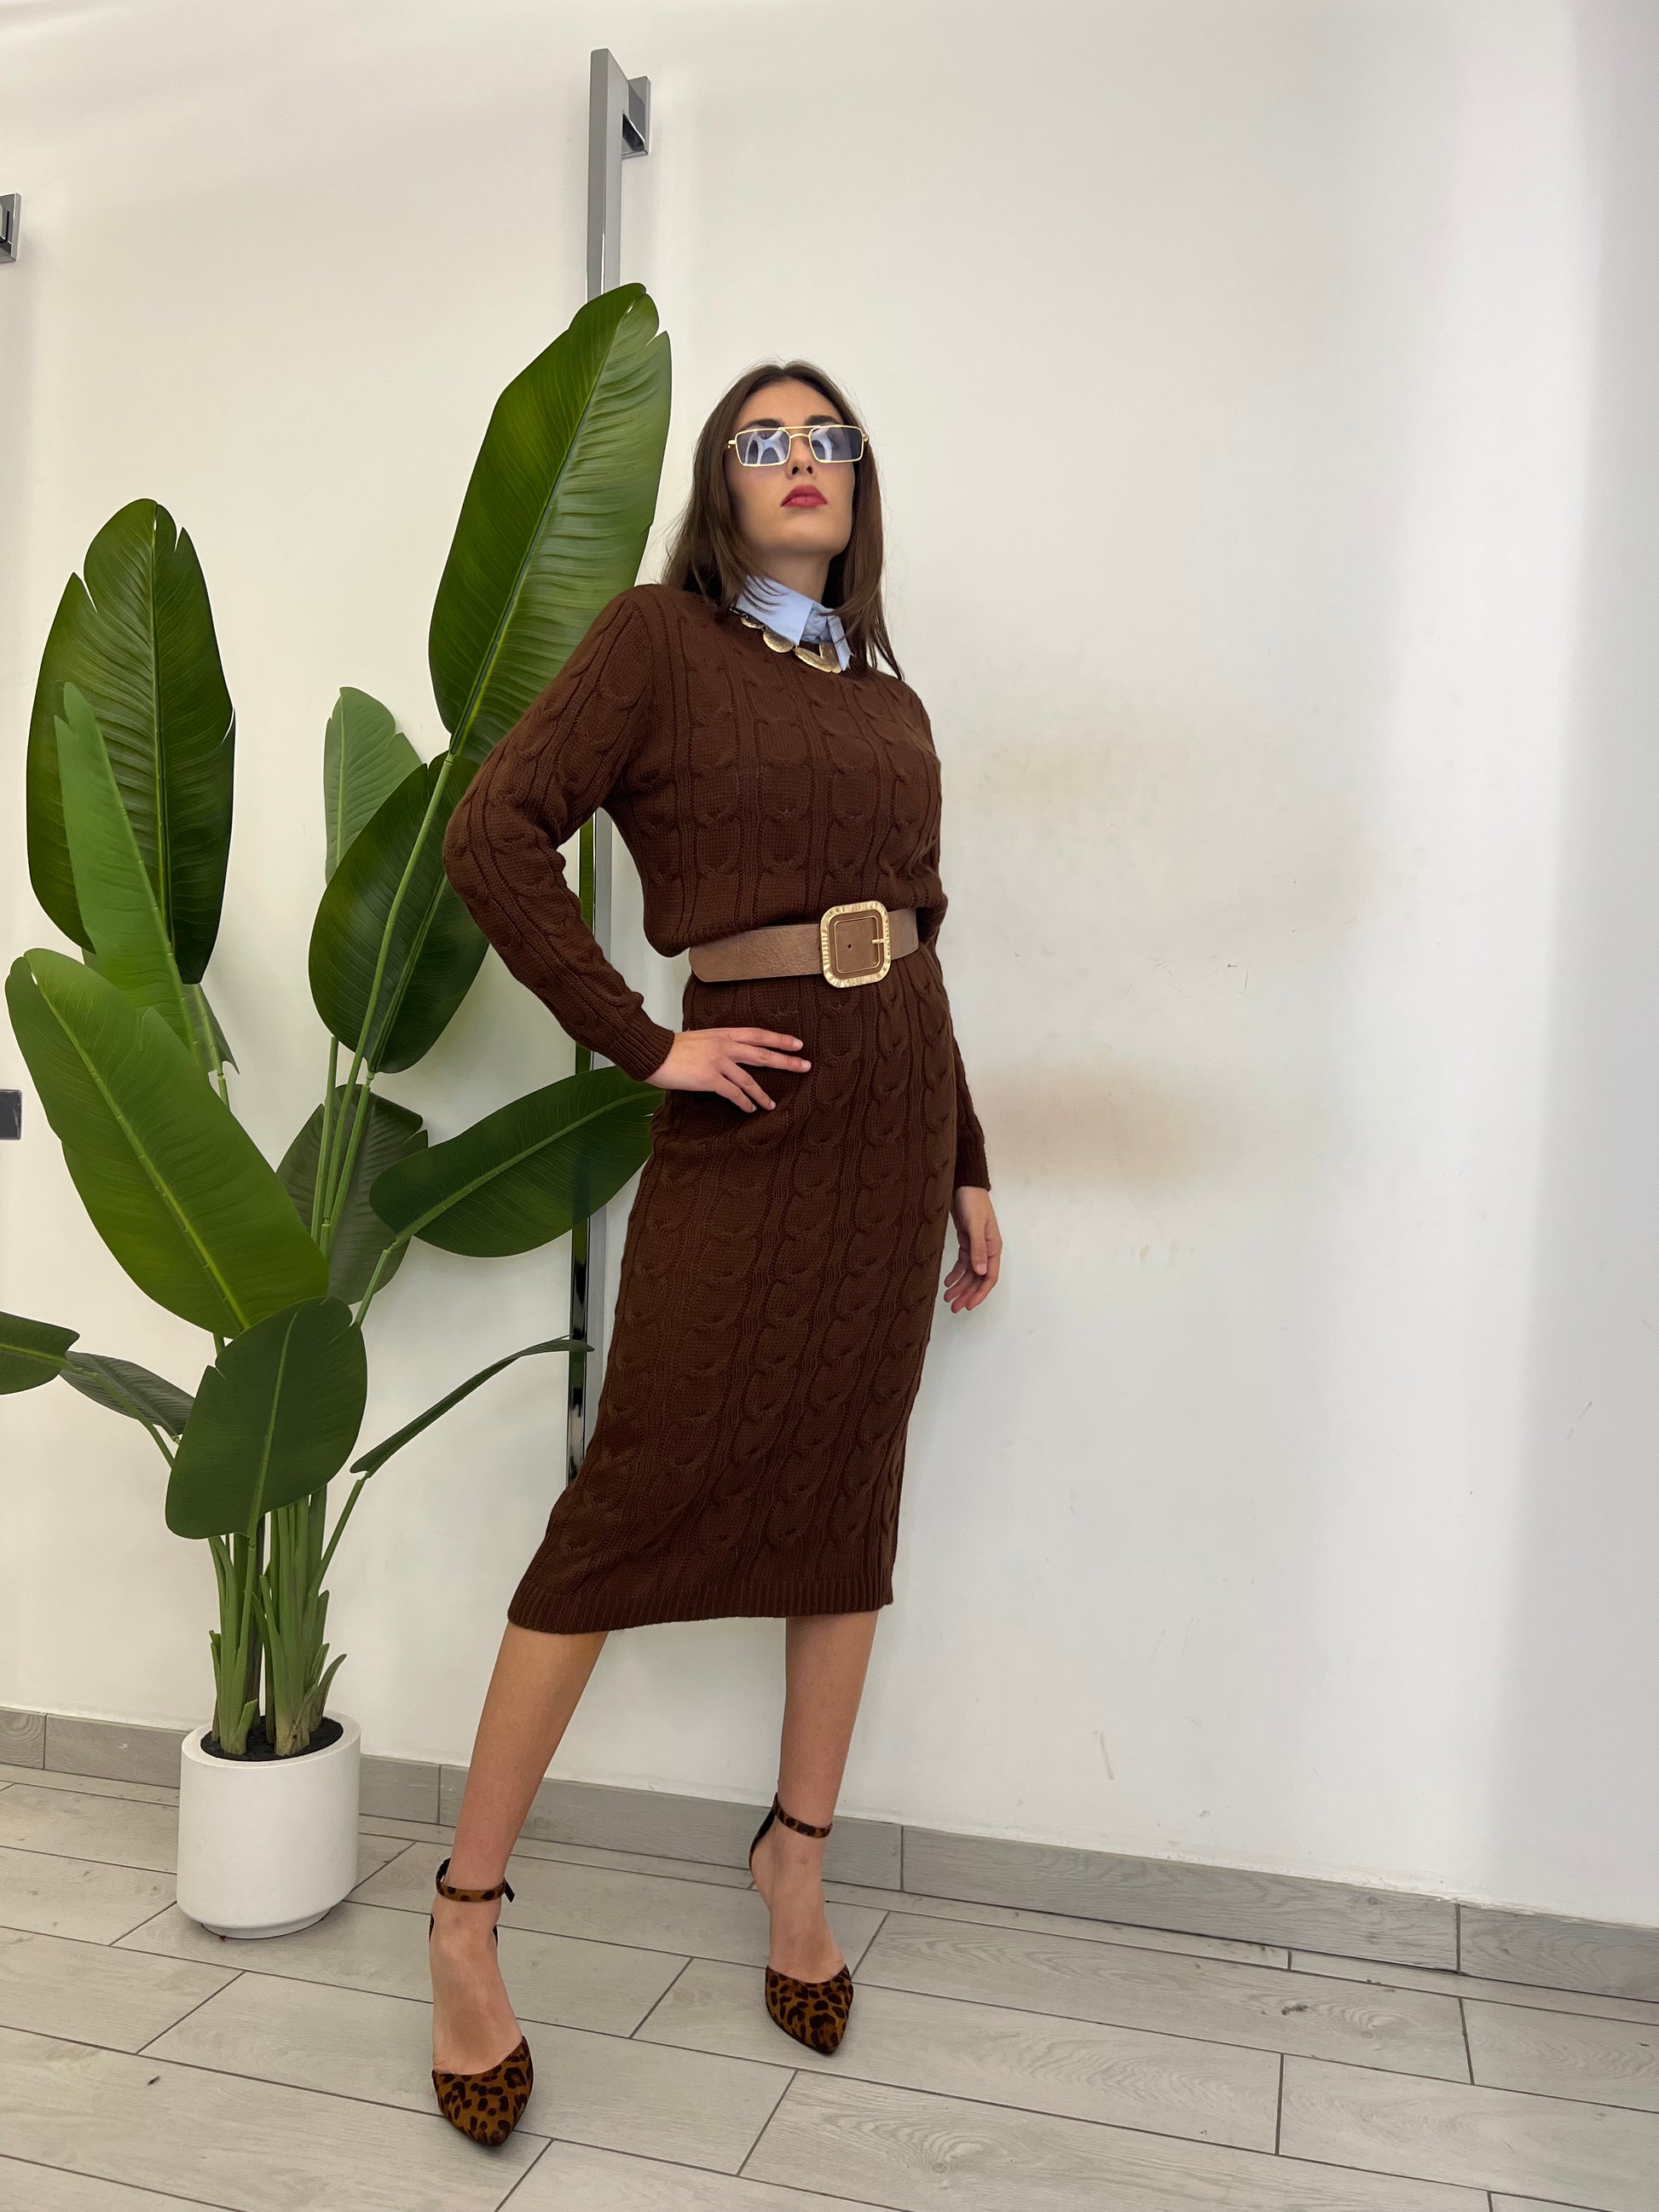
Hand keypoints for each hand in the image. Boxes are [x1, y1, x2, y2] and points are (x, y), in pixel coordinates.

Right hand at [645, 1027, 810, 1112]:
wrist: (654, 1052)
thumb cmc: (673, 1047)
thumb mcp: (701, 1038)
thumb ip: (718, 1044)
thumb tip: (728, 1053)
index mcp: (724, 1033)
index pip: (758, 1034)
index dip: (779, 1039)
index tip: (797, 1044)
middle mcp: (725, 1046)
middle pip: (763, 1054)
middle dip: (786, 1061)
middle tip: (804, 1066)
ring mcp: (719, 1062)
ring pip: (749, 1079)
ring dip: (762, 1094)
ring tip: (772, 1104)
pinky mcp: (710, 1078)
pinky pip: (733, 1093)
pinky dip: (744, 1102)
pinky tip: (750, 1109)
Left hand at [943, 1187, 1000, 1311]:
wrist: (963, 1185)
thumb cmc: (972, 1202)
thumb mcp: (975, 1225)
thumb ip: (977, 1248)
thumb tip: (981, 1272)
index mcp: (993, 1248)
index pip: (989, 1277)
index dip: (979, 1293)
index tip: (968, 1306)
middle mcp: (986, 1250)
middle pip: (978, 1278)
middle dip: (967, 1294)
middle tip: (954, 1308)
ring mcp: (976, 1247)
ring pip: (969, 1273)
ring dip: (960, 1287)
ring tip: (948, 1299)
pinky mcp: (965, 1242)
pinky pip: (962, 1263)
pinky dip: (955, 1274)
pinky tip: (947, 1282)